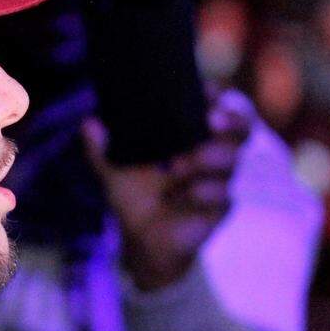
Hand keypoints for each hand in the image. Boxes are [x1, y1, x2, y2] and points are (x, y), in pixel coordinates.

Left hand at [82, 90, 253, 290]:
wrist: (140, 241)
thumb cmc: (134, 198)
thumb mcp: (113, 171)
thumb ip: (100, 149)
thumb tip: (89, 123)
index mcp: (189, 139)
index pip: (214, 108)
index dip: (217, 96)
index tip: (206, 90)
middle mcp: (210, 155)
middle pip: (240, 129)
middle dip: (231, 121)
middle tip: (210, 121)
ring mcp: (218, 182)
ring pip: (232, 160)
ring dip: (209, 158)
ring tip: (177, 166)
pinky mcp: (219, 209)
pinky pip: (224, 196)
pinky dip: (205, 192)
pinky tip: (186, 194)